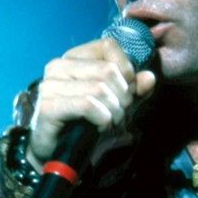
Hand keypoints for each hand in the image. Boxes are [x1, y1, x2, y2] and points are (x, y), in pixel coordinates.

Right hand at [26, 38, 155, 170]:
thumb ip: (135, 88)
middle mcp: (58, 66)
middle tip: (121, 111)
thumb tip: (150, 77)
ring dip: (115, 110)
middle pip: (108, 70)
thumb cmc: (89, 121)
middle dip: (124, 95)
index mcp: (74, 57)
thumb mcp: (118, 101)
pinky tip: (101, 127)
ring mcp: (50, 85)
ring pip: (100, 88)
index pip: (108, 45)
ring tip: (112, 121)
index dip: (126, 68)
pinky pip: (88, 105)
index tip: (128, 89)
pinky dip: (103, 118)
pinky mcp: (48, 106)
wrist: (60, 152)